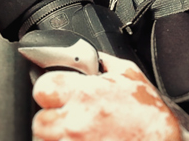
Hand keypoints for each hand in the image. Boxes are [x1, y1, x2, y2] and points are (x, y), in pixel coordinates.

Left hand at [33, 53, 185, 140]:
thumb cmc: (149, 116)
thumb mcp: (129, 75)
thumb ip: (103, 62)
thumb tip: (89, 56)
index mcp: (84, 95)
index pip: (42, 87)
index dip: (49, 88)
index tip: (56, 92)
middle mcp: (75, 122)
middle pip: (39, 120)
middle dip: (50, 117)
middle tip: (67, 115)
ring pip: (46, 139)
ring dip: (57, 135)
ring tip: (76, 132)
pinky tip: (83, 140)